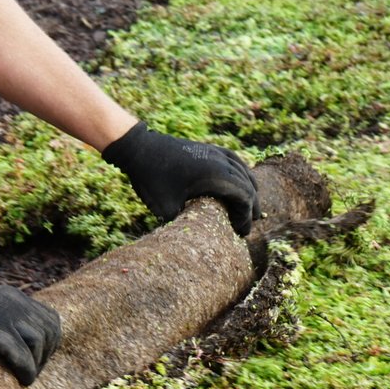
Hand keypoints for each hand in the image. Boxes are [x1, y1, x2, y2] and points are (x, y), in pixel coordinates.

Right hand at [0, 258, 61, 385]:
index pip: (51, 319)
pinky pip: (22, 357)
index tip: (38, 355)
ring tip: (25, 377)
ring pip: (40, 345)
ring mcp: (8, 318)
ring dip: (36, 365)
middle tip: (31, 370)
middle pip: (50, 333)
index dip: (49, 340)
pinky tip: (22, 380)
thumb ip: (0, 316)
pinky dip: (26, 371)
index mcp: (15, 297)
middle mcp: (17, 305)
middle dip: (45, 355)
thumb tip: (6, 339)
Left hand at [101, 122, 261, 235]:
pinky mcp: (208, 148)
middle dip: (250, 207)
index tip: (241, 234)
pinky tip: (240, 182)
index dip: (245, 218)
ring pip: (243, 171)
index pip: (243, 198)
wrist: (139, 148)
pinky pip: (234, 160)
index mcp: (216, 176)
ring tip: (250, 206)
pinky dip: (241, 173)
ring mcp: (215, 152)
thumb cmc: (151, 179)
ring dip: (249, 189)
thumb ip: (183, 224)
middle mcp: (220, 162)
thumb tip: (193, 240)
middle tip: (248, 226)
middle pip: (248, 185)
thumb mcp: (166, 209)